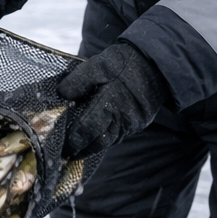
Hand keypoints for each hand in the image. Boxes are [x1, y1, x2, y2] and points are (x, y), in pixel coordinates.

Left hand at [56, 41, 170, 158]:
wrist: (156, 64)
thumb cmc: (124, 63)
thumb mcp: (99, 64)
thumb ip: (79, 80)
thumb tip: (62, 95)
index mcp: (110, 101)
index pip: (87, 128)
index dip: (73, 140)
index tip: (60, 146)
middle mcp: (123, 117)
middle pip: (97, 142)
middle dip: (80, 149)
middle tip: (66, 153)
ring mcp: (132, 123)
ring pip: (108, 142)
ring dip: (92, 148)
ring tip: (77, 150)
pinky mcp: (139, 124)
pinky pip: (119, 137)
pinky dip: (105, 140)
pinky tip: (94, 139)